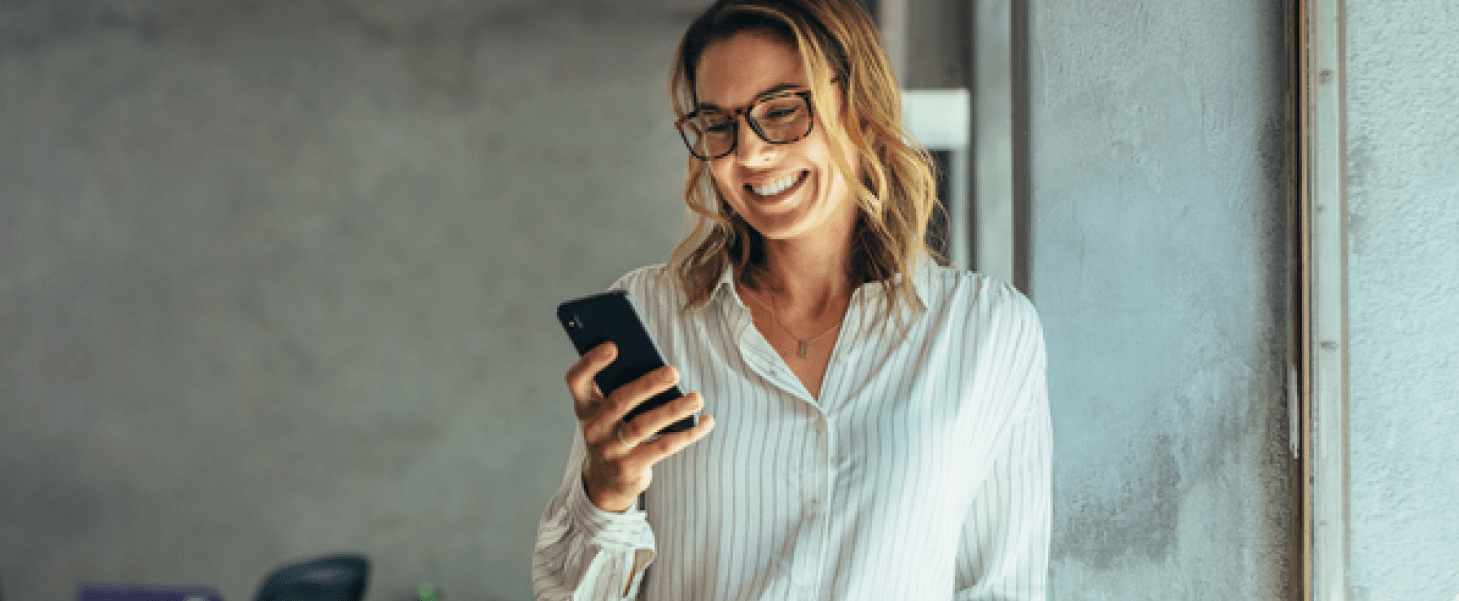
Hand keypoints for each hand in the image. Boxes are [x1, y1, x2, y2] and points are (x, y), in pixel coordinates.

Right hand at [565, 341, 715, 512]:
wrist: (605, 480)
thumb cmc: (614, 431)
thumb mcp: (608, 412)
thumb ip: (623, 389)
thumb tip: (662, 370)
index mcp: (585, 405)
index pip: (576, 379)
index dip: (590, 362)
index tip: (613, 345)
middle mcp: (592, 427)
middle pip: (619, 401)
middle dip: (648, 384)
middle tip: (674, 371)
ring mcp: (609, 450)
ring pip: (643, 426)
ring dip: (673, 410)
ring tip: (697, 398)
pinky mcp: (629, 468)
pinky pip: (663, 447)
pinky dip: (688, 433)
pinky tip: (706, 421)